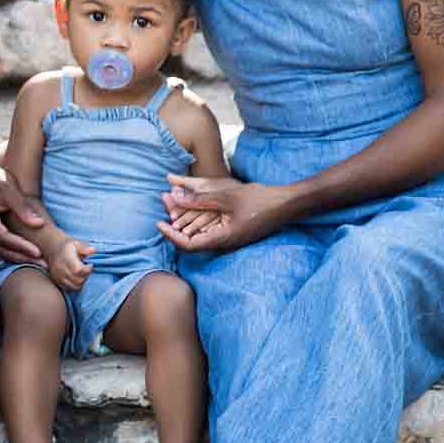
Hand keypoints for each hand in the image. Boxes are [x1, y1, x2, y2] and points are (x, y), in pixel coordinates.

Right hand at [0, 171, 44, 263]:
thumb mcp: (9, 190)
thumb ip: (22, 207)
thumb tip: (39, 224)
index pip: (2, 236)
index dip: (20, 245)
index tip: (38, 252)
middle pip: (1, 249)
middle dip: (23, 257)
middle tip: (43, 264)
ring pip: (1, 253)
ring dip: (21, 259)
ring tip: (41, 264)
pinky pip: (1, 250)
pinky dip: (16, 255)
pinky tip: (31, 258)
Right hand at [48, 237, 94, 291]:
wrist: (53, 250)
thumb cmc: (67, 247)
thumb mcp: (76, 243)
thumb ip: (85, 248)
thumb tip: (93, 250)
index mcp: (66, 259)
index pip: (78, 270)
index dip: (88, 269)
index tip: (90, 265)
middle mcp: (61, 269)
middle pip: (78, 280)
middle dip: (86, 277)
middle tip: (86, 270)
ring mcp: (58, 277)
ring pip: (74, 287)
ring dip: (81, 283)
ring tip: (82, 275)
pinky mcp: (57, 282)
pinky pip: (69, 289)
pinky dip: (75, 287)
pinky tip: (77, 279)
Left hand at [158, 176, 290, 253]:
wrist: (285, 205)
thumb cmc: (258, 201)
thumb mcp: (226, 196)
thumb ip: (200, 199)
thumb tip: (175, 197)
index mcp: (221, 238)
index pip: (187, 246)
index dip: (170, 236)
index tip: (158, 223)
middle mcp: (223, 243)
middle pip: (191, 239)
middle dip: (174, 222)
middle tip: (164, 202)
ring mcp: (228, 239)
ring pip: (199, 233)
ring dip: (185, 218)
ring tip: (174, 201)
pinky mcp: (232, 232)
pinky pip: (209, 229)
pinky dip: (197, 217)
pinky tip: (192, 204)